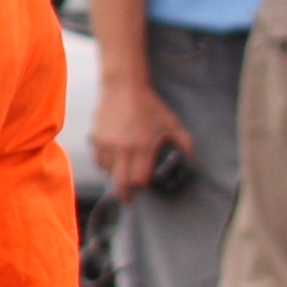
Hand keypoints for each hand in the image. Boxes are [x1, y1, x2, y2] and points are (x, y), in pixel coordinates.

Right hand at [94, 72, 198, 198]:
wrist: (122, 87)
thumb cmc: (149, 105)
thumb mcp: (173, 124)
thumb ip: (184, 144)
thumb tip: (191, 162)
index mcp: (142, 145)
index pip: (139, 179)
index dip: (144, 185)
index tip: (147, 186)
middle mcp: (122, 147)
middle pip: (120, 183)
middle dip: (125, 194)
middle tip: (129, 199)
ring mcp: (106, 143)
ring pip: (108, 172)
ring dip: (117, 175)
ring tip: (125, 172)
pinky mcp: (96, 138)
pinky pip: (100, 160)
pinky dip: (107, 164)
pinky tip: (116, 160)